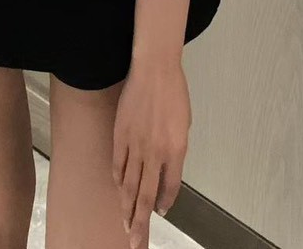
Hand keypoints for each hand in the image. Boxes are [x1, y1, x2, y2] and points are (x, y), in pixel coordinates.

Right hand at [112, 58, 190, 246]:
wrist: (155, 69)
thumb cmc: (175, 93)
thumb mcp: (184, 125)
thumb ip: (176, 151)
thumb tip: (166, 172)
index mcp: (176, 150)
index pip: (169, 187)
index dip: (164, 202)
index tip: (160, 212)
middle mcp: (155, 152)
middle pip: (145, 195)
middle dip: (141, 222)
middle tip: (136, 242)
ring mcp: (135, 145)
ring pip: (128, 185)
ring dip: (127, 208)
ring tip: (126, 226)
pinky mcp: (120, 135)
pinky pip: (118, 165)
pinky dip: (118, 181)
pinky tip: (119, 191)